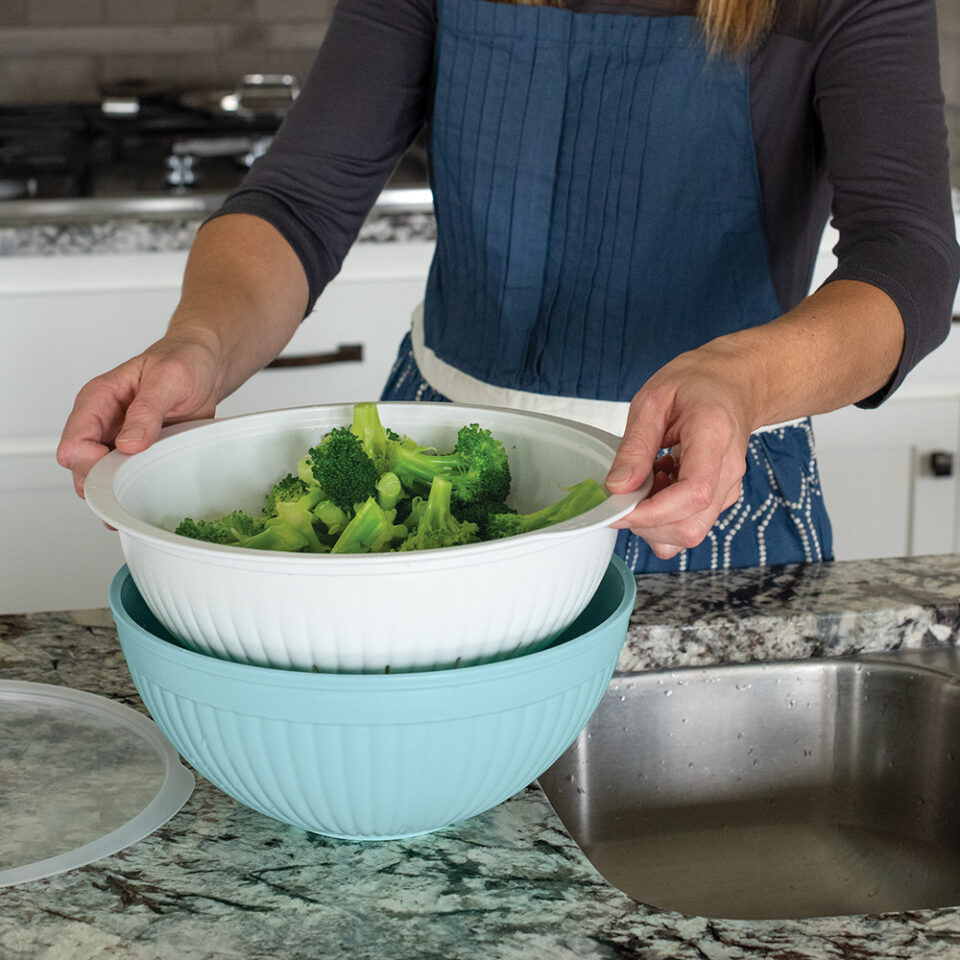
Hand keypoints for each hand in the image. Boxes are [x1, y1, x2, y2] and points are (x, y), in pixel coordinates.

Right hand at [56, 330, 223, 497]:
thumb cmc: (184, 361)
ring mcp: (117, 438)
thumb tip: (127, 444)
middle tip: (138, 480)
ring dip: (120, 486)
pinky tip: (152, 483)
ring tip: (147, 482)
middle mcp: (102, 421)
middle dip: (104, 480)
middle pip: (81, 467)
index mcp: (98, 399)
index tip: (123, 466)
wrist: (206, 366)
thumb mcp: (169, 378)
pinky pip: (125, 475)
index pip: (74, 445)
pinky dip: (136, 484)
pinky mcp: (136, 450)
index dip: (92, 464)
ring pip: (99, 476)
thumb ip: (147, 410)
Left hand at [604, 341, 760, 559]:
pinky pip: (688, 525)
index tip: (618, 508)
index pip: (693, 494)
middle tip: (625, 492)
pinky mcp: (719, 499)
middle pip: (690, 526)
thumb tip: (616, 488)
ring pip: (689, 533)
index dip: (652, 512)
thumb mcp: (654, 401)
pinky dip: (664, 517)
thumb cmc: (695, 385)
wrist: (732, 386)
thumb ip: (635, 446)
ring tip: (646, 481)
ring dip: (654, 521)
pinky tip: (658, 486)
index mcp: (715, 437)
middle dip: (647, 523)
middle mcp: (728, 471)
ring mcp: (727, 489)